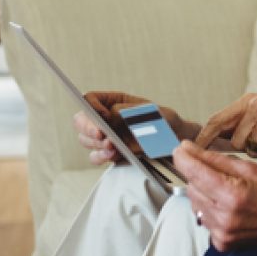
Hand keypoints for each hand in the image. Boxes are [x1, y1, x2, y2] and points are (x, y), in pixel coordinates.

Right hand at [74, 91, 189, 165]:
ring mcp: (106, 136)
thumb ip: (130, 111)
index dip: (90, 106)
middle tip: (101, 134)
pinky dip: (100, 156)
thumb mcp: (151, 111)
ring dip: (95, 144)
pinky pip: (96, 156)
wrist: (175, 141)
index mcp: (113, 101)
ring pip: (86, 139)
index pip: (90, 99)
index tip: (102, 115)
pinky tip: (112, 155)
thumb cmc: (164, 120)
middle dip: (89, 128)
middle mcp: (105, 118)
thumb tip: (111, 115)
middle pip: (82, 121)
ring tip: (111, 146)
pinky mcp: (110, 153)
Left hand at [175, 141, 256, 250]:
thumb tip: (189, 151)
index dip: (183, 157)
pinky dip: (211, 211)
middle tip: (219, 172)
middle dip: (199, 176)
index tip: (180, 149)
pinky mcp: (222, 243)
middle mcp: (225, 216)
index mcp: (233, 194)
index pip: (194, 172)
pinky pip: (203, 219)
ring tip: (228, 192)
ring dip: (205, 194)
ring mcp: (222, 233)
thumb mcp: (250, 168)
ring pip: (195, 204)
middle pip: (191, 187)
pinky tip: (228, 208)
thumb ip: (216, 159)